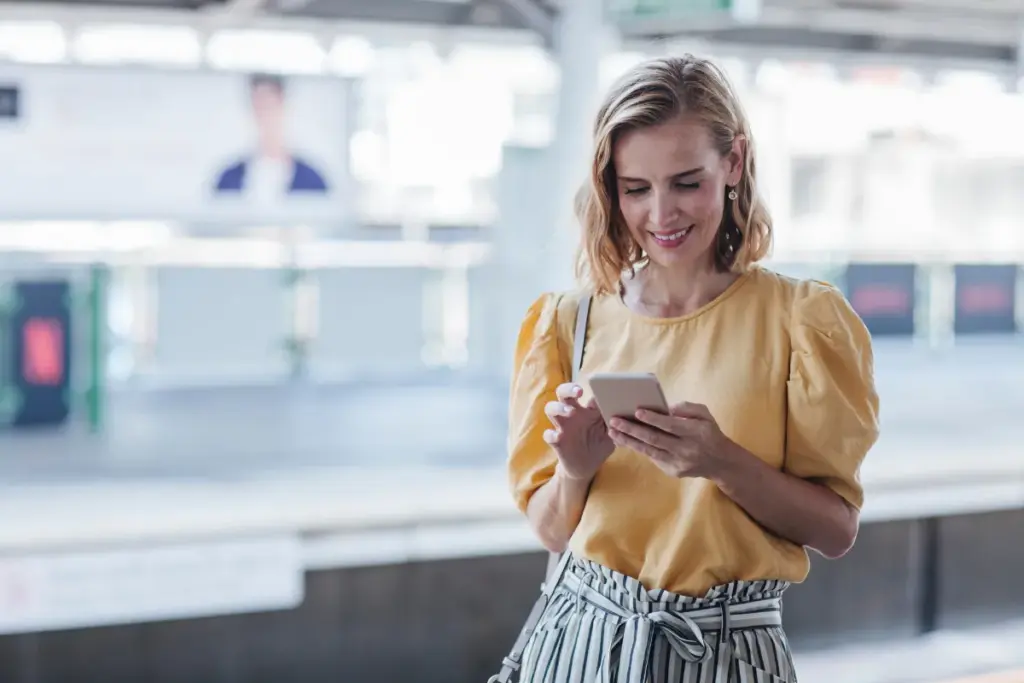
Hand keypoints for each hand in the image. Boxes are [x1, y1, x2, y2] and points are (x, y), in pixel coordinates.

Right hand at [543, 383, 614, 481]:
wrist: (587, 467)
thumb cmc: (600, 444)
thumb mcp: (612, 434)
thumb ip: (618, 424)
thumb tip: (629, 415)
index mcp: (587, 410)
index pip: (584, 392)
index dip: (588, 387)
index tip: (598, 387)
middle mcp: (573, 414)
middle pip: (563, 394)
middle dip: (568, 389)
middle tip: (578, 392)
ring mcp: (563, 426)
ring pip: (551, 409)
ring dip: (559, 408)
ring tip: (570, 412)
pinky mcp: (556, 441)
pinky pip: (548, 434)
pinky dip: (551, 434)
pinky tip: (558, 436)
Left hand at [607, 402, 730, 478]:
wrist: (720, 462)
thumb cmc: (709, 432)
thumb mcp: (705, 414)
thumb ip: (686, 408)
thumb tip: (665, 408)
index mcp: (695, 432)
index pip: (671, 425)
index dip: (653, 418)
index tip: (637, 411)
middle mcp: (686, 449)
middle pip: (655, 439)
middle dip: (632, 429)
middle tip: (614, 421)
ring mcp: (678, 462)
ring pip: (649, 451)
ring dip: (629, 441)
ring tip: (613, 432)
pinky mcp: (673, 471)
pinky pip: (653, 457)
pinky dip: (638, 448)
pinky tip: (625, 440)